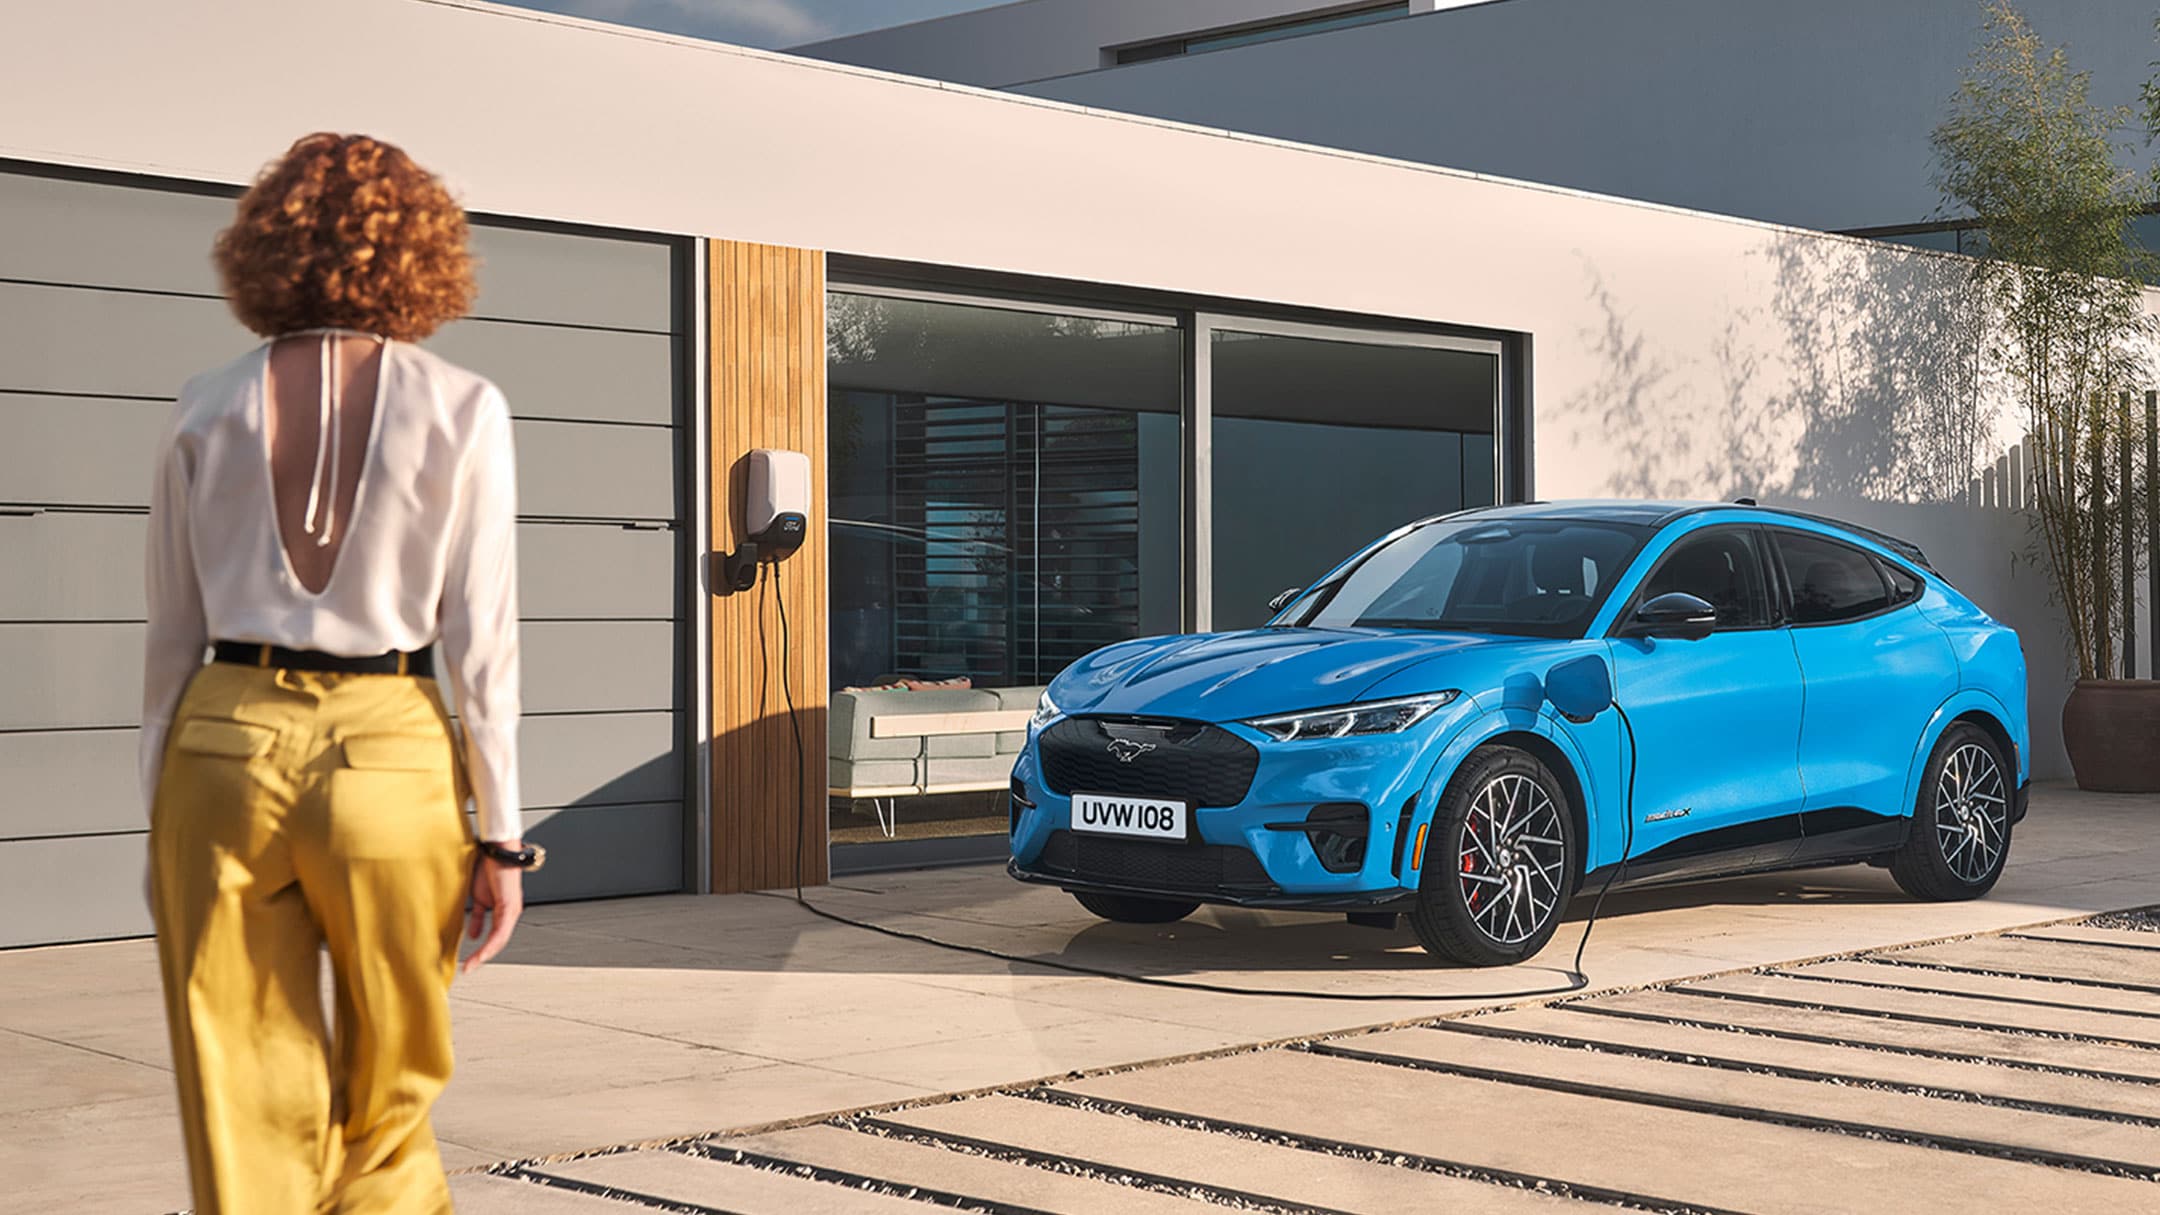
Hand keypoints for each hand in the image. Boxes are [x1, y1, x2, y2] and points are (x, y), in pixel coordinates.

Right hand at [461, 843, 524, 973]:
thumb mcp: (477, 896)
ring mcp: (511, 910)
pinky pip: (500, 930)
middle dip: (481, 956)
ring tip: (471, 965)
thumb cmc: (487, 867)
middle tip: (468, 968)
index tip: (469, 961)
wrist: (495, 850)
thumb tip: (471, 934)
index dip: (481, 950)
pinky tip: (480, 953)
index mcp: (501, 911)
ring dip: (484, 954)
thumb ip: (476, 915)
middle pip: (496, 941)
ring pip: (499, 939)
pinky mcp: (509, 907)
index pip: (492, 936)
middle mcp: (509, 913)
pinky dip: (489, 944)